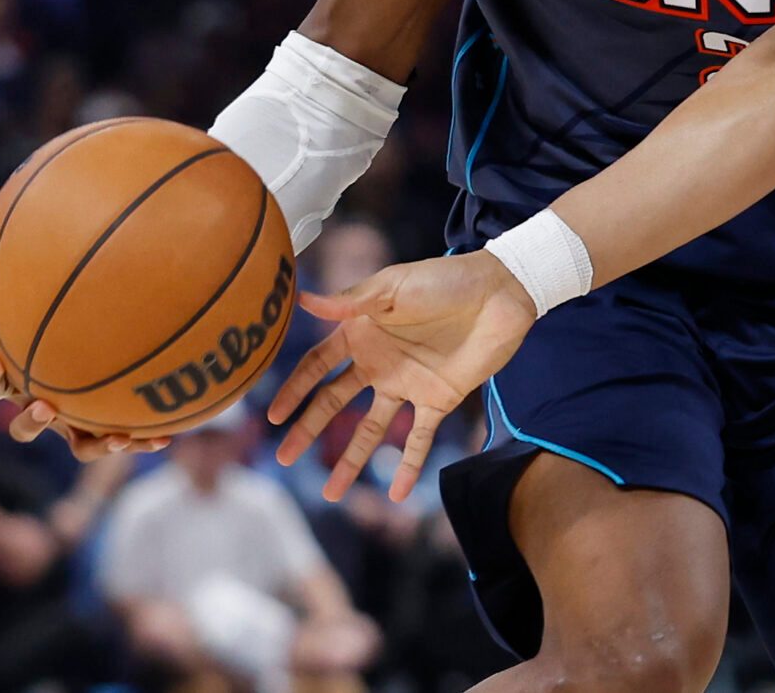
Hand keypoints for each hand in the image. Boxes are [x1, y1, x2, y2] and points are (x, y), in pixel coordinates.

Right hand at [0, 254, 170, 460]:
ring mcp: (77, 423)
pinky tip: (165, 437)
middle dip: (30, 422)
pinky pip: (122, 439)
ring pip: (78, 446)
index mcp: (23, 379)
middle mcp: (45, 406)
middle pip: (24, 428)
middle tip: (46, 406)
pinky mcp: (108, 427)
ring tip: (119, 437)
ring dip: (96, 445)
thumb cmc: (58, 319)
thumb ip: (14, 277)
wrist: (103, 351)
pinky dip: (141, 440)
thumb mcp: (40, 295)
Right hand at [266, 252, 536, 502]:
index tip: (273, 416)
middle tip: (283, 459)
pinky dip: (408, 465)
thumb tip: (301, 298)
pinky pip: (419, 439)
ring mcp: (407, 384)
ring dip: (352, 461)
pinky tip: (397, 495)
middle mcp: (379, 363)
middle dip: (308, 430)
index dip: (295, 390)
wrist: (501, 293)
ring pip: (371, 430)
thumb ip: (351, 300)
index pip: (317, 367)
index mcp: (362, 333)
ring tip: (331, 495)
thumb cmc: (445, 280)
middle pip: (335, 403)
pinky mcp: (439, 400)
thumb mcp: (394, 287)